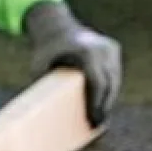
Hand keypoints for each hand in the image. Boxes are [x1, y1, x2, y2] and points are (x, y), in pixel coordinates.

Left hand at [24, 1, 121, 125]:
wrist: (55, 24)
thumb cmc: (44, 50)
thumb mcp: (38, 66)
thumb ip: (41, 86)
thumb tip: (37, 114)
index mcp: (86, 52)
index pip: (97, 83)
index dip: (97, 104)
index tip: (94, 120)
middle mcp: (102, 48)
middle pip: (109, 84)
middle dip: (104, 106)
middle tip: (97, 125)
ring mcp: (110, 47)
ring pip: (114, 79)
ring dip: (109, 99)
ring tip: (101, 118)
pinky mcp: (113, 48)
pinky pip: (114, 72)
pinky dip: (110, 87)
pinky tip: (104, 103)